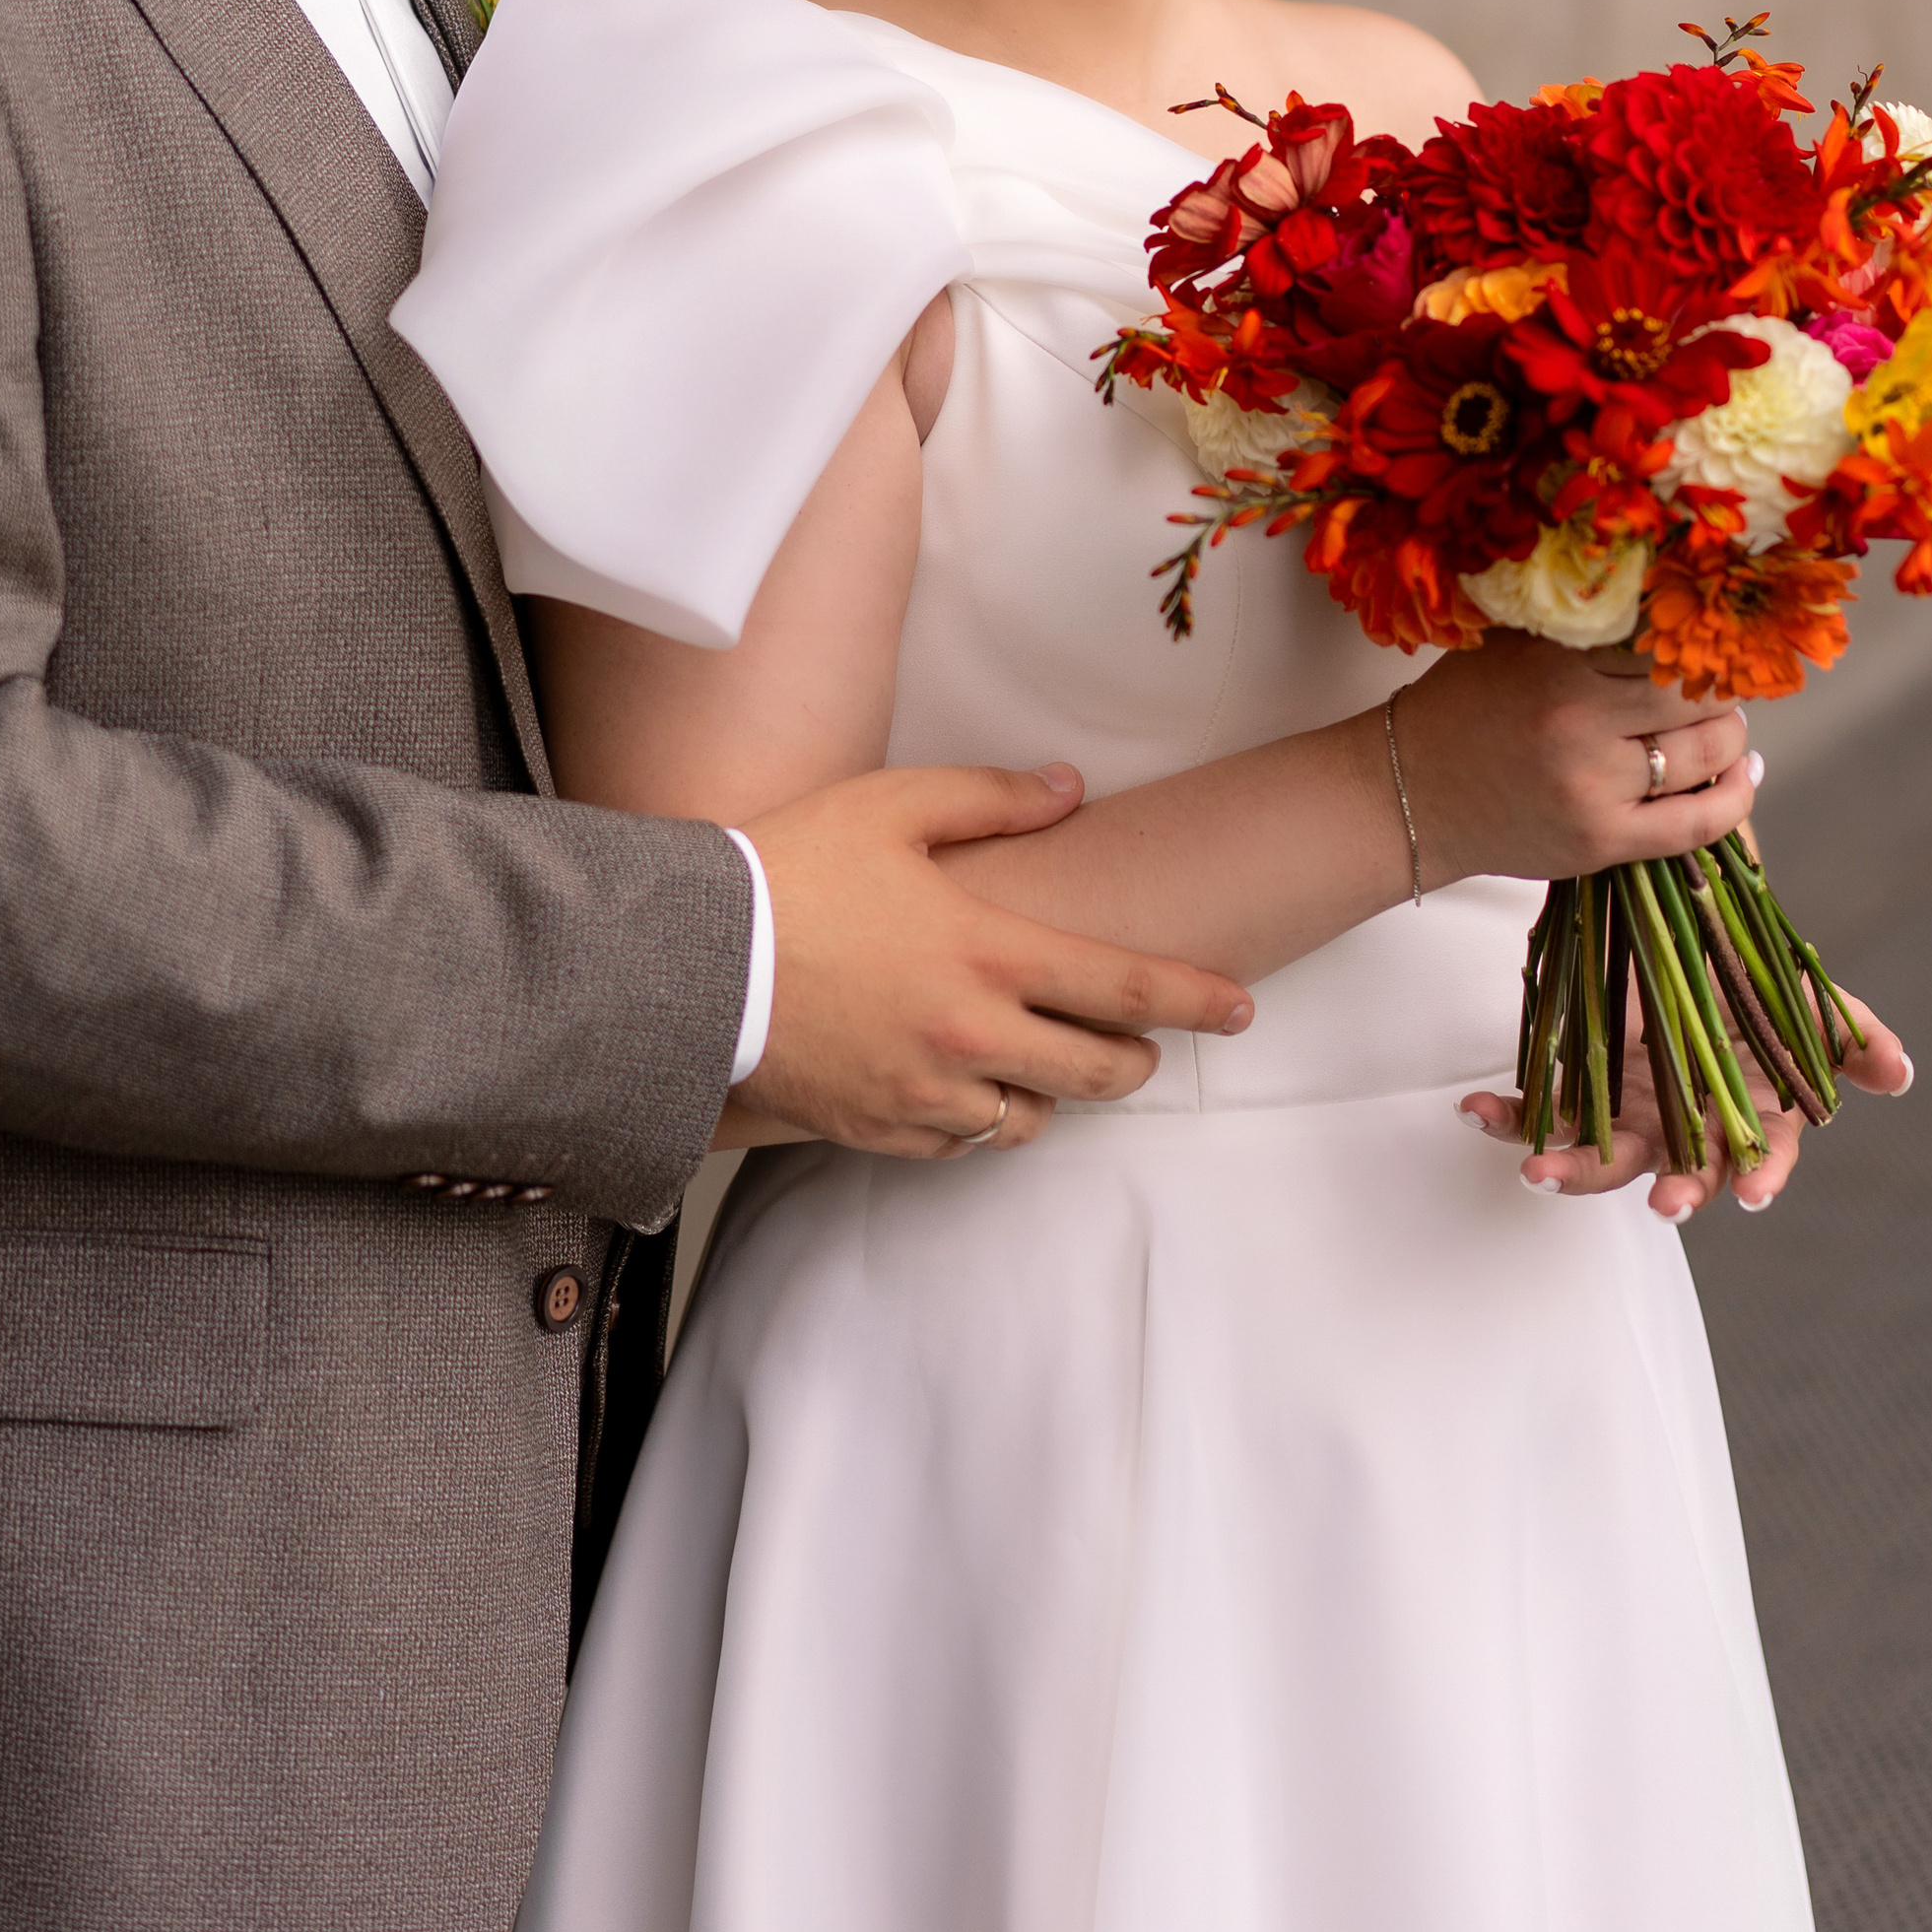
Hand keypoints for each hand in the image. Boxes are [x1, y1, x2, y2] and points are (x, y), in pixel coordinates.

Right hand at [737, 760, 1253, 1158]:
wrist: (690, 963)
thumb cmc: (791, 870)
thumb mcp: (892, 804)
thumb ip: (993, 797)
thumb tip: (1071, 788)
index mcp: (988, 950)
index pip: (1128, 987)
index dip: (1198, 1000)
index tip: (1242, 1008)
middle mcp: (973, 1034)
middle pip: (1103, 1070)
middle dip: (1136, 1056)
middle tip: (1137, 1039)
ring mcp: (929, 1092)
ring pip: (1037, 1117)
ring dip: (1054, 1088)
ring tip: (1037, 1054)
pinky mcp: (884, 1130)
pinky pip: (965, 1143)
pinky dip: (980, 1118)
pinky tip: (963, 1081)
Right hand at [1396, 631, 1759, 888]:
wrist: (1412, 794)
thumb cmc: (1464, 709)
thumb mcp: (1511, 646)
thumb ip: (1581, 626)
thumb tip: (1667, 595)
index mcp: (1555, 663)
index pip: (1663, 641)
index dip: (1695, 638)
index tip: (1705, 638)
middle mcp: (1579, 723)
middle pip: (1696, 696)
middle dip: (1719, 689)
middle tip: (1715, 685)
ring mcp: (1594, 787)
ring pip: (1706, 755)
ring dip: (1729, 737)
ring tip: (1721, 727)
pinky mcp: (1603, 840)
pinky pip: (1698, 822)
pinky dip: (1737, 797)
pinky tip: (1747, 773)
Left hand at [1461, 985, 1911, 1219]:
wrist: (1674, 937)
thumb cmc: (1747, 982)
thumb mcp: (1799, 998)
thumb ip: (1846, 1033)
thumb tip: (1897, 1071)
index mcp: (1743, 1111)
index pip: (1760, 1154)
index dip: (1759, 1174)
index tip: (1751, 1193)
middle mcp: (1683, 1124)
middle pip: (1676, 1171)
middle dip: (1666, 1190)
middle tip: (1659, 1205)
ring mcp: (1625, 1111)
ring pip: (1597, 1156)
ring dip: (1568, 1167)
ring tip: (1536, 1170)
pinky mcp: (1573, 1087)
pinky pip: (1533, 1111)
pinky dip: (1504, 1115)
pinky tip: (1474, 1110)